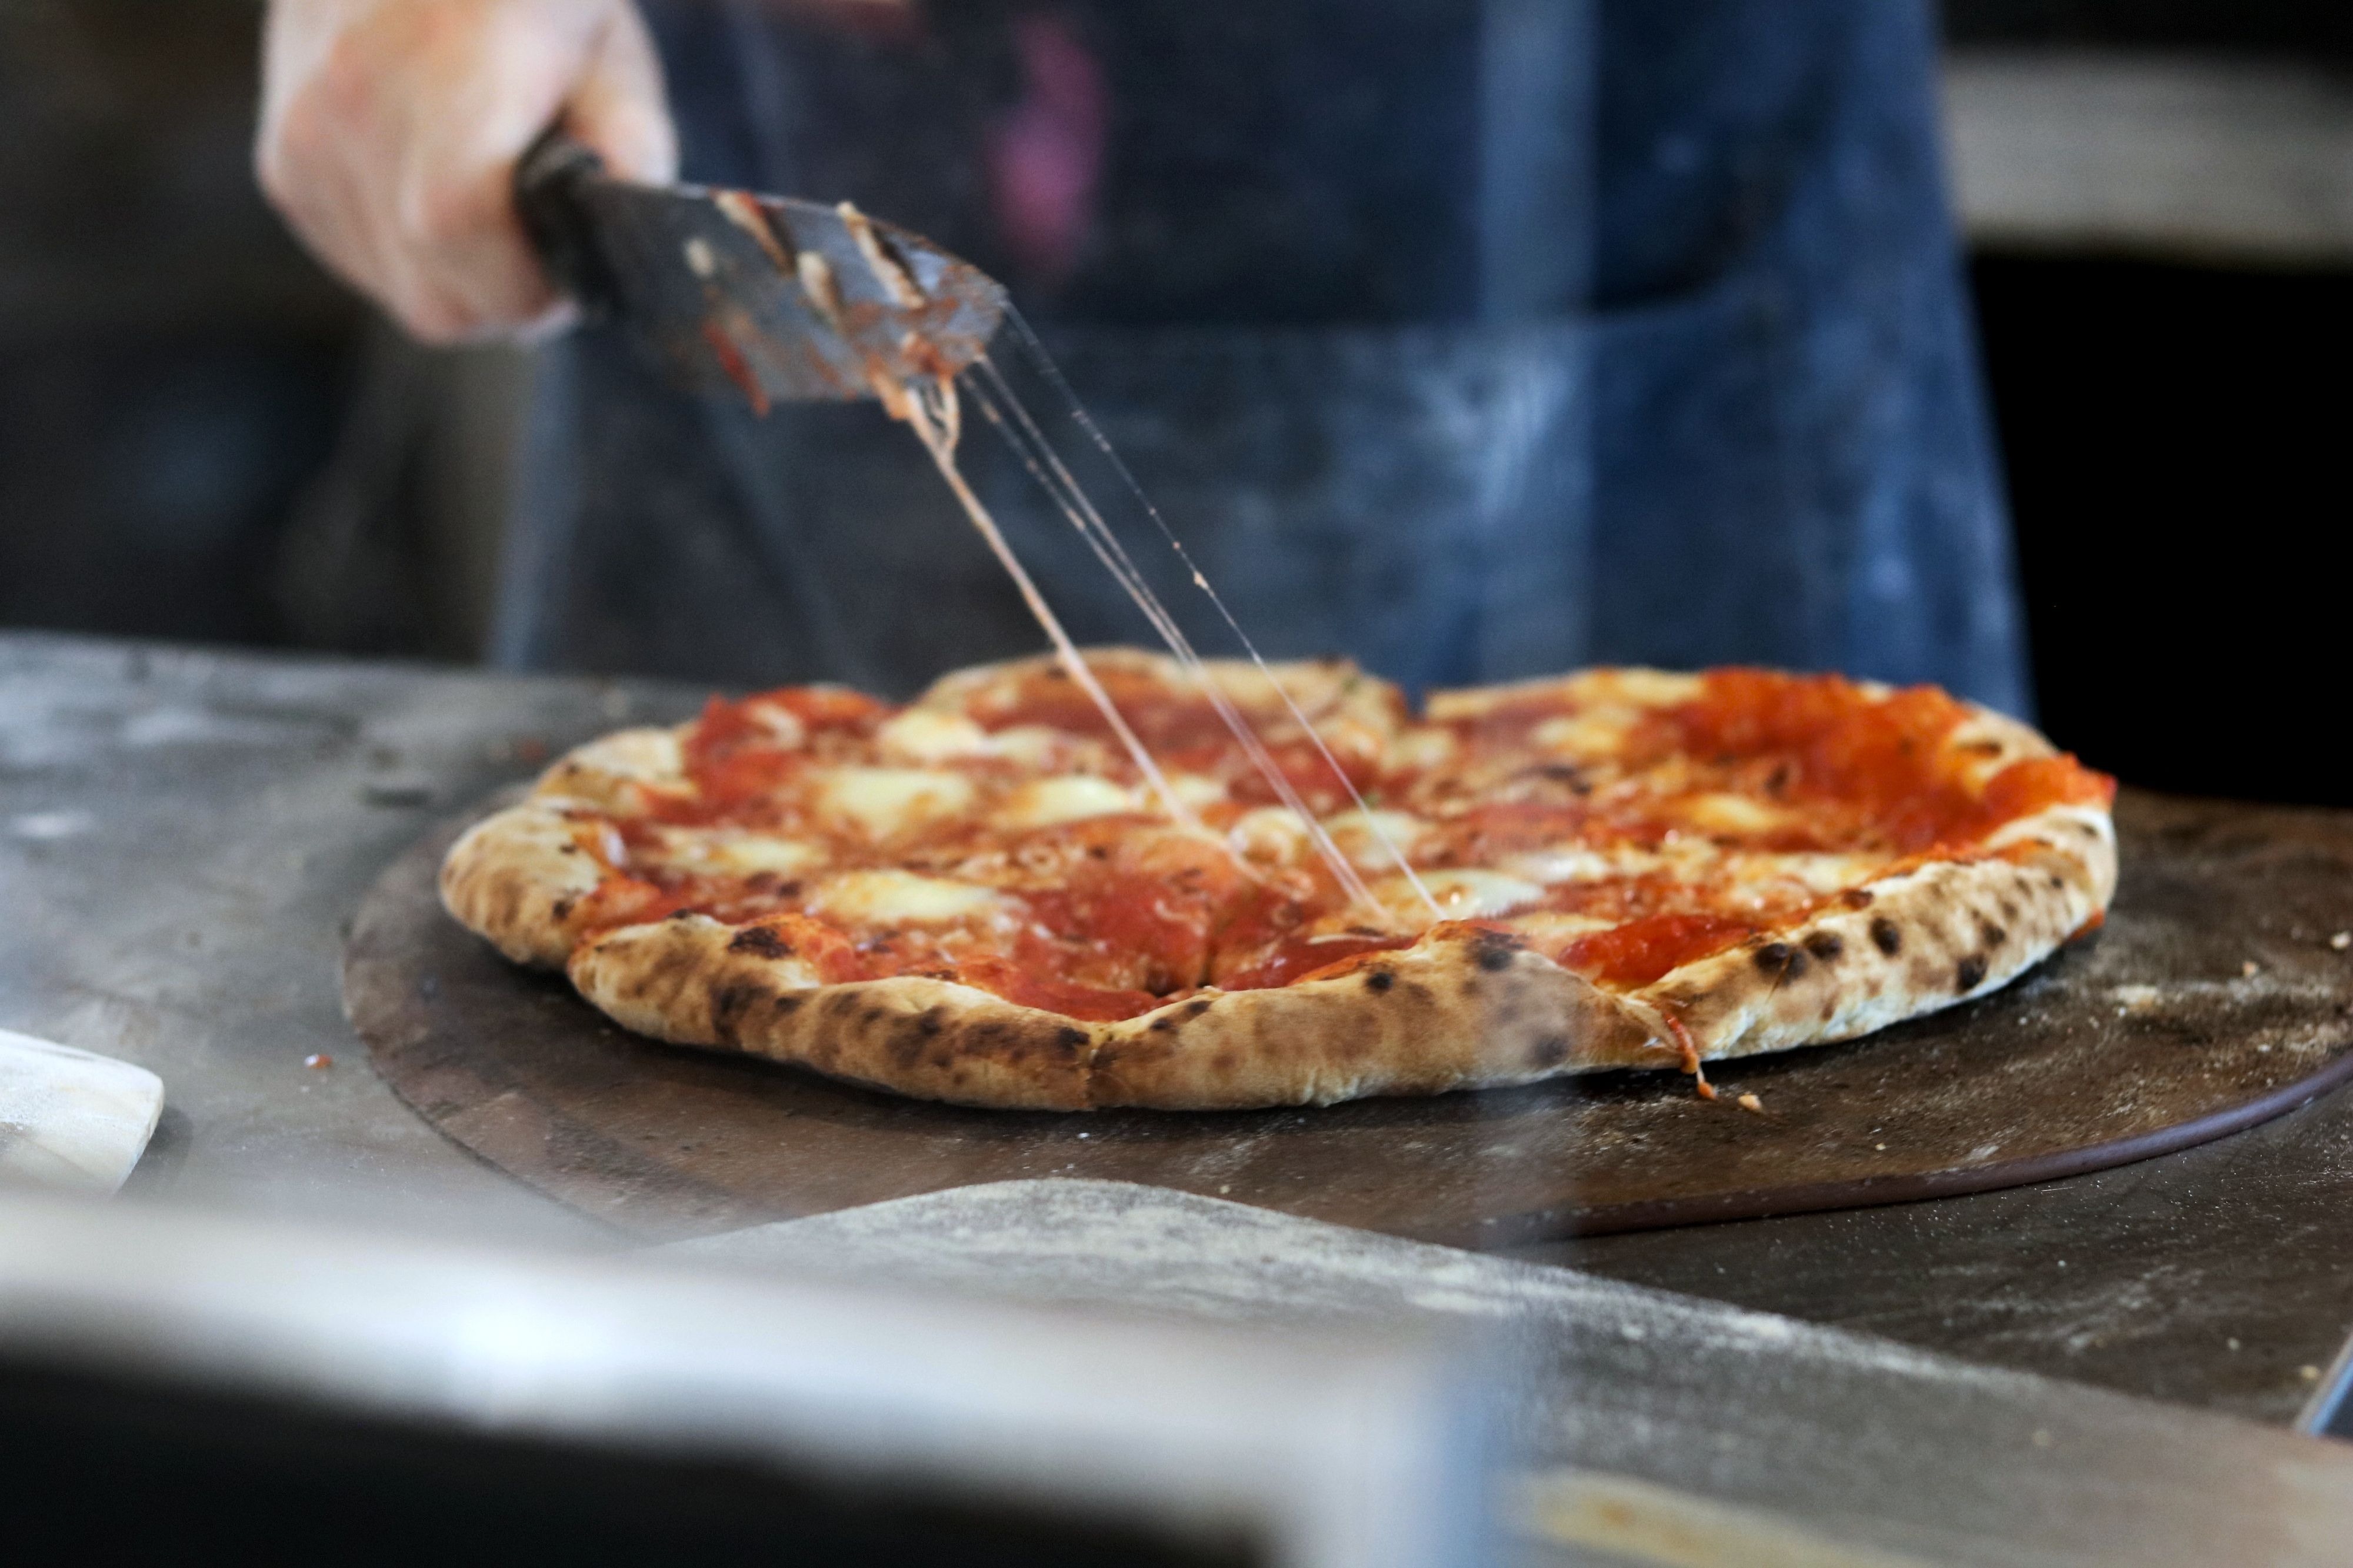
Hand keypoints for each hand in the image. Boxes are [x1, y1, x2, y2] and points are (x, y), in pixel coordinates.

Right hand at [257, 0, 675, 343]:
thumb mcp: (607, 48)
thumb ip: (630, 147)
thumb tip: (621, 241)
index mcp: (447, 62)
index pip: (458, 225)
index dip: (531, 279)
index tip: (576, 267)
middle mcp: (354, 103)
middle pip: (437, 297)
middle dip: (513, 297)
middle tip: (551, 252)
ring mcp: (307, 139)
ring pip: (404, 295)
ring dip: (466, 282)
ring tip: (501, 211)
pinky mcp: (284, 168)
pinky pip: (364, 264)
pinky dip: (417, 260)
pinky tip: (445, 199)